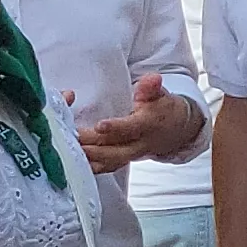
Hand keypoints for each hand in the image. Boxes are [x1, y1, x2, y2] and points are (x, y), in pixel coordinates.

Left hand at [75, 74, 202, 172]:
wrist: (176, 130)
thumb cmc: (163, 109)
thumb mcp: (160, 94)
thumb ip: (151, 87)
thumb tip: (152, 79)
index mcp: (147, 125)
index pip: (131, 128)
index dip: (116, 127)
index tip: (99, 125)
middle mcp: (139, 144)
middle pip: (116, 150)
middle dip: (93, 147)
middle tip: (73, 140)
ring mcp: (131, 155)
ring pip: (110, 162)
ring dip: (90, 159)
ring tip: (70, 153)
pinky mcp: (124, 160)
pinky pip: (107, 167)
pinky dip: (92, 167)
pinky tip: (76, 162)